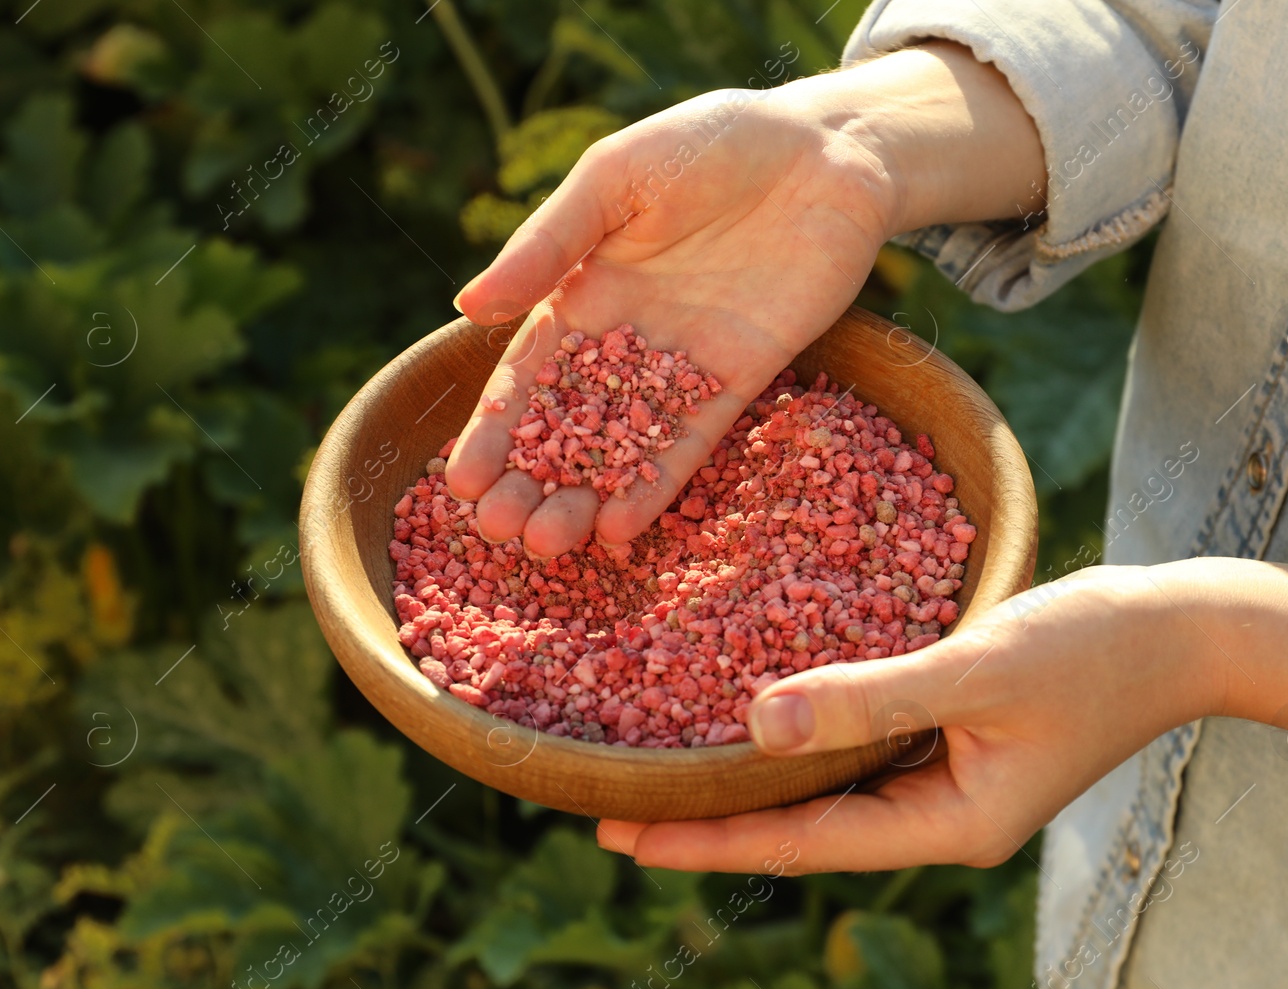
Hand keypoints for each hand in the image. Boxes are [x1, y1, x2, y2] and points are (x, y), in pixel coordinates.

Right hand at [447, 44, 1046, 555]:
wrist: (825, 149)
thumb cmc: (710, 142)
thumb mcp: (615, 178)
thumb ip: (549, 243)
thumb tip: (466, 306)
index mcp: (583, 292)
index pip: (527, 376)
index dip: (495, 432)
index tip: (462, 486)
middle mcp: (628, 339)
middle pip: (569, 426)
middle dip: (531, 481)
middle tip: (500, 532)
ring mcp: (685, 364)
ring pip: (625, 447)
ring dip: (585, 498)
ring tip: (550, 547)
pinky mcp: (743, 378)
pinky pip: (694, 443)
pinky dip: (658, 486)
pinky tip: (621, 530)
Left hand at [597, 559, 1287, 873]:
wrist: (1187, 627)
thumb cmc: (1095, 648)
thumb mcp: (975, 670)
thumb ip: (866, 697)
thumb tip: (754, 725)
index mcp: (947, 824)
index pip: (799, 842)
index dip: (705, 837)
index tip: (619, 833)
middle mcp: (940, 814)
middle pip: (803, 827)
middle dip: (711, 818)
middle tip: (613, 804)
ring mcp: (950, 779)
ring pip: (827, 787)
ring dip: (751, 777)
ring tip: (664, 761)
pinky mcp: (956, 737)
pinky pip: (860, 746)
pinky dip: (803, 734)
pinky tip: (756, 712)